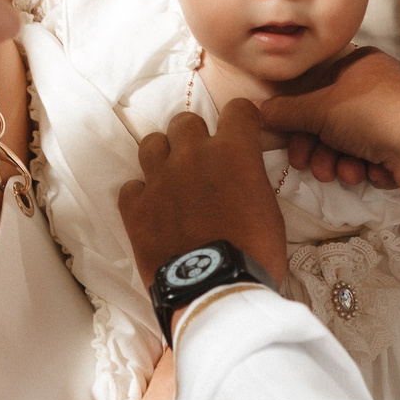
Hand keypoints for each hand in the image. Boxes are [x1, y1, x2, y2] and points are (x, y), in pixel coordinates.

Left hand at [118, 99, 288, 285]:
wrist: (215, 289)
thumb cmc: (254, 254)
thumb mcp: (269, 210)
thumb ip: (251, 181)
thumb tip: (241, 178)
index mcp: (233, 152)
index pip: (236, 109)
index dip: (241, 119)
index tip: (242, 130)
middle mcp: (192, 156)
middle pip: (185, 122)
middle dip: (195, 136)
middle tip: (202, 160)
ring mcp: (159, 180)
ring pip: (152, 144)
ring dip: (163, 156)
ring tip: (171, 177)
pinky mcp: (135, 208)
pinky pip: (131, 187)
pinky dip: (141, 195)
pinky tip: (152, 209)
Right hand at [259, 49, 399, 199]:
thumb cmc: (372, 114)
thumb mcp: (320, 109)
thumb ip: (286, 112)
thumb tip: (257, 111)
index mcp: (358, 66)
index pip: (317, 92)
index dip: (299, 121)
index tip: (289, 143)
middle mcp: (375, 88)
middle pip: (330, 122)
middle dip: (319, 148)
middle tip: (309, 166)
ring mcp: (390, 118)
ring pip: (349, 145)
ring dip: (340, 162)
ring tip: (343, 173)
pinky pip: (371, 159)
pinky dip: (367, 169)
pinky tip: (369, 173)